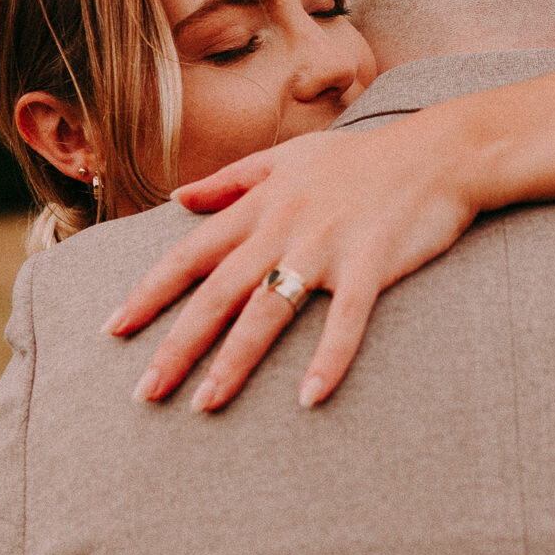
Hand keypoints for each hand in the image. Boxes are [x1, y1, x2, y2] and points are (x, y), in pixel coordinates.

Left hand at [104, 117, 479, 409]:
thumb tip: (177, 198)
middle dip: (177, 344)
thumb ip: (231, 180)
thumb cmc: (364, 158)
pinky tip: (309, 399)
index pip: (190, 254)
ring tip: (205, 404)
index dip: (149, 292)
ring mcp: (326, 245)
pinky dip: (328, 359)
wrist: (441, 150)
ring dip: (234, 361)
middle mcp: (283, 226)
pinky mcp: (372, 263)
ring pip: (268, 311)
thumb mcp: (289, 156)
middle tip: (145, 392)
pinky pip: (345, 319)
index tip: (113, 329)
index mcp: (261, 205)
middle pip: (217, 293)